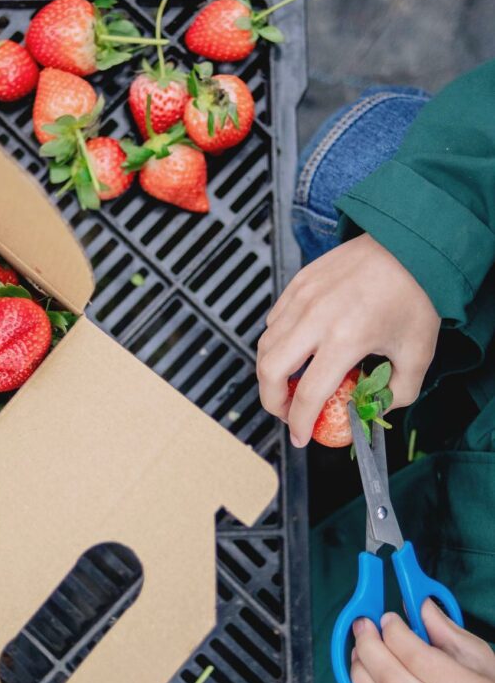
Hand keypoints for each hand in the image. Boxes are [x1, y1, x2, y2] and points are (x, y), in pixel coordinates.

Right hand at [257, 233, 439, 445]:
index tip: (301, 437)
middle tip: (286, 411)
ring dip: (271, 371)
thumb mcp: (417, 353)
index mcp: (345, 339)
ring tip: (289, 382)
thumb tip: (372, 407)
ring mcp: (301, 299)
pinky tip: (296, 348)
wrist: (409, 244)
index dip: (300, 423)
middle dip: (271, 400)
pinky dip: (276, 342)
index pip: (308, 394)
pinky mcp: (297, 284)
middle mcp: (315, 319)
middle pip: (269, 370)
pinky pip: (273, 321)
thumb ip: (396, 391)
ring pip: (265, 345)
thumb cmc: (415, 295)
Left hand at [351, 600, 494, 682]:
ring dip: (360, 673)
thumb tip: (415, 603)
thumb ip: (442, 628)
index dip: (394, 633)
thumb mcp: (476, 655)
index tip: (387, 619)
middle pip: (392, 680)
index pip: (418, 659)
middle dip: (368, 646)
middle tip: (363, 626)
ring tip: (360, 654)